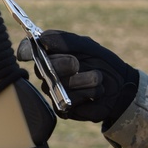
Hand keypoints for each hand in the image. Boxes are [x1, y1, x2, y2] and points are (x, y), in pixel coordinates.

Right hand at [17, 30, 137, 126]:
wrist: (121, 85)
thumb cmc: (101, 62)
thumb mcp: (87, 45)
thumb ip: (65, 40)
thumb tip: (42, 38)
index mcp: (49, 54)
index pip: (28, 50)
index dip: (26, 50)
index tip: (27, 52)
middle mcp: (46, 73)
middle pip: (43, 67)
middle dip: (64, 64)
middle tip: (77, 63)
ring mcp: (53, 91)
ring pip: (60, 84)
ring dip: (85, 79)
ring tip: (97, 77)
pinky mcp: (62, 108)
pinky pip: (70, 100)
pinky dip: (89, 93)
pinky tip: (96, 92)